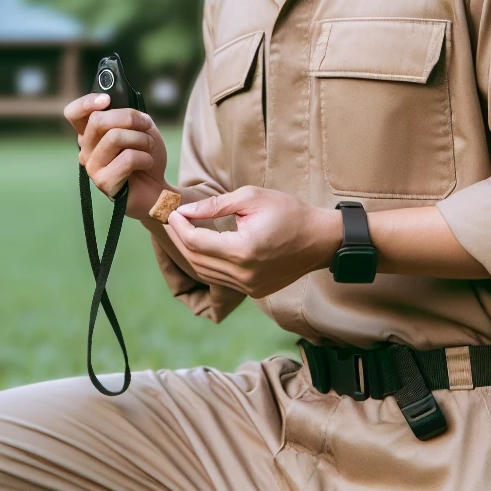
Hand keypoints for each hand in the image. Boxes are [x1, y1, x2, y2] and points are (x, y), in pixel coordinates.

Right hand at [63, 92, 169, 215]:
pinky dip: (145, 157)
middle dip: (129, 118)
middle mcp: (86, 150)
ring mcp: (92, 167)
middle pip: (98, 120)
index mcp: (91, 134)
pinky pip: (127, 158)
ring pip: (114, 137)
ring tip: (149, 147)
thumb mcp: (140, 128)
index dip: (86, 103)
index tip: (107, 99)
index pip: (73, 113)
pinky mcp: (103, 182)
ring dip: (142, 139)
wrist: (157, 188)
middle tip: (146, 125)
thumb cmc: (146, 156)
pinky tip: (147, 164)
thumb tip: (116, 101)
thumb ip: (126, 115)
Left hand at [162, 186, 344, 297]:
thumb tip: (185, 211)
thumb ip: (214, 206)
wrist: (320, 239)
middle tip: (170, 221)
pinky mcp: (254, 292)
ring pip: (205, 274)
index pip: (196, 242)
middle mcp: (244, 276)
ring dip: (190, 254)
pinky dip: (206, 264)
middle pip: (196, 260)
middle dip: (179, 240)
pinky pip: (220, 280)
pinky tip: (202, 248)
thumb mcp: (251, 198)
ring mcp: (249, 288)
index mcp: (242, 251)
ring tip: (181, 233)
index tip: (173, 211)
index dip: (179, 226)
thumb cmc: (288, 212)